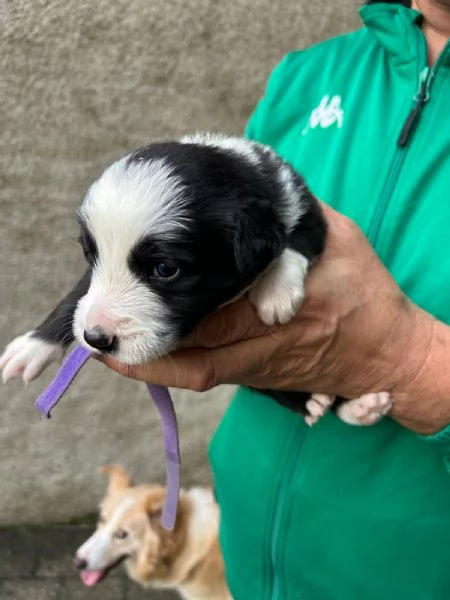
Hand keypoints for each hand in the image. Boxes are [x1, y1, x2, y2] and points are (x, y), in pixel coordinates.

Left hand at [98, 203, 449, 434]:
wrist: (383, 352)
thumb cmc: (361, 288)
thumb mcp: (335, 237)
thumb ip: (290, 217)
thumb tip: (239, 185)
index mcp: (293, 288)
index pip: (224, 285)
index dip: (172, 281)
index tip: (128, 265)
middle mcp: (269, 329)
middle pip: (200, 326)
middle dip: (145, 319)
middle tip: (95, 317)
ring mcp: (258, 358)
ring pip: (194, 360)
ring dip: (144, 353)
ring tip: (100, 341)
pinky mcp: (251, 375)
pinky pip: (202, 377)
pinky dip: (161, 370)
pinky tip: (128, 360)